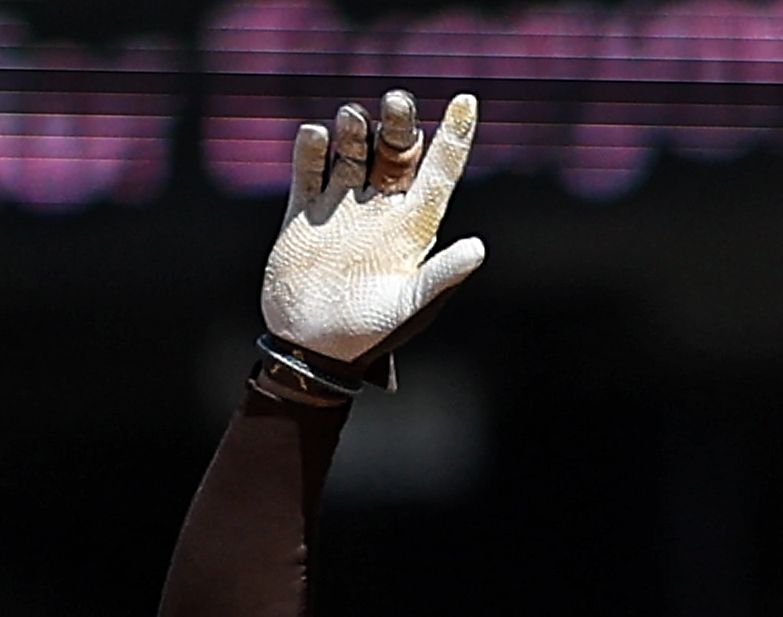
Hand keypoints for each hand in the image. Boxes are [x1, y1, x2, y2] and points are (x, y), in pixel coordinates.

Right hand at [261, 87, 483, 367]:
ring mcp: (342, 206)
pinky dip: (311, 147)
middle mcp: (381, 209)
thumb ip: (441, 277)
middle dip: (398, 122)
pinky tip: (316, 137)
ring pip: (354, 149)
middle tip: (396, 101)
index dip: (455, 137)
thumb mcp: (409, 308)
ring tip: (351, 121)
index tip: (467, 101)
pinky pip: (309, 168)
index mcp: (414, 227)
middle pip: (396, 150)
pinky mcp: (304, 211)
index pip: (439, 172)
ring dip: (355, 128)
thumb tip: (479, 248)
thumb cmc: (368, 336)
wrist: (310, 350)